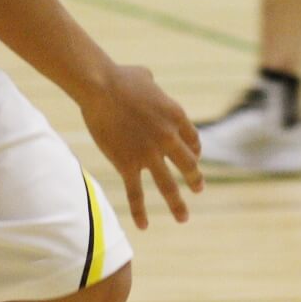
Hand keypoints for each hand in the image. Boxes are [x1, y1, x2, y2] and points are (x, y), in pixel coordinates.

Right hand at [79, 64, 201, 228]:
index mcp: (176, 116)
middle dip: (195, 179)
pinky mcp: (128, 164)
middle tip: (198, 189)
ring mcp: (149, 154)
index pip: (193, 140)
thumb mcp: (144, 75)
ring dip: (177, 204)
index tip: (193, 157)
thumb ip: (152, 83)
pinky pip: (136, 193)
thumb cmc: (120, 77)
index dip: (195, 150)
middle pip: (188, 165)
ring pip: (168, 185)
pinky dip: (140, 211)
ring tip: (183, 218)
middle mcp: (168, 138)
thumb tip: (149, 80)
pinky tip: (144, 226)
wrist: (101, 88)